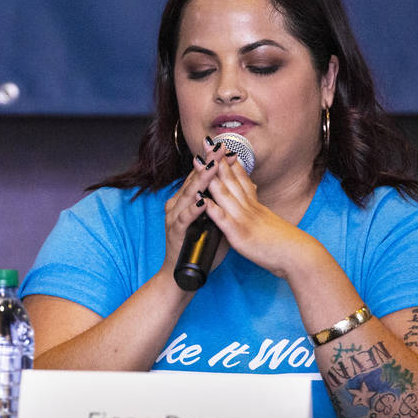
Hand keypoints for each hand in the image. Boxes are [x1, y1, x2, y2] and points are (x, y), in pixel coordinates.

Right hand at [161, 136, 226, 277]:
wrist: (181, 271)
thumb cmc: (199, 246)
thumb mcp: (214, 220)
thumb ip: (223, 203)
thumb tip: (242, 188)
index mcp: (187, 200)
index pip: (201, 175)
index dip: (212, 160)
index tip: (225, 146)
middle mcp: (178, 204)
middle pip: (193, 179)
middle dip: (207, 163)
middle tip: (218, 147)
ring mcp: (175, 217)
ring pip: (188, 194)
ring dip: (200, 180)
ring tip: (212, 167)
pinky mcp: (175, 232)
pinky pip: (184, 218)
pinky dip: (193, 209)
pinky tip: (201, 201)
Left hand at [199, 150, 307, 276]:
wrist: (300, 256)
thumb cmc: (284, 243)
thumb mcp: (268, 221)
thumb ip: (257, 210)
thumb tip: (253, 199)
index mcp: (254, 205)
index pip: (240, 177)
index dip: (228, 161)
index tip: (218, 145)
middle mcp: (249, 207)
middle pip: (231, 179)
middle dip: (216, 160)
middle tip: (206, 141)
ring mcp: (244, 219)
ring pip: (225, 194)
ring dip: (210, 177)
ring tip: (198, 161)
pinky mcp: (240, 235)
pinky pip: (224, 220)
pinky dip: (213, 209)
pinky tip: (202, 199)